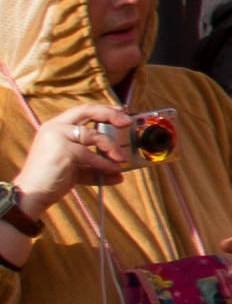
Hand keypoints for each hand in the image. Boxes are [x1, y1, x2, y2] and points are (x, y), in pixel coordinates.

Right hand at [9, 104, 136, 217]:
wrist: (32, 194)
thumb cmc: (51, 180)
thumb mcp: (75, 168)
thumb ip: (94, 166)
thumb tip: (119, 173)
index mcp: (55, 126)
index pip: (82, 111)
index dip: (102, 110)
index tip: (120, 112)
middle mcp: (55, 127)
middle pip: (87, 111)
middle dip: (110, 114)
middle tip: (126, 122)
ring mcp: (58, 137)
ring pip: (94, 136)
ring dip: (112, 148)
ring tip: (122, 160)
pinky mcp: (64, 150)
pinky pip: (92, 155)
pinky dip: (105, 163)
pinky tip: (114, 171)